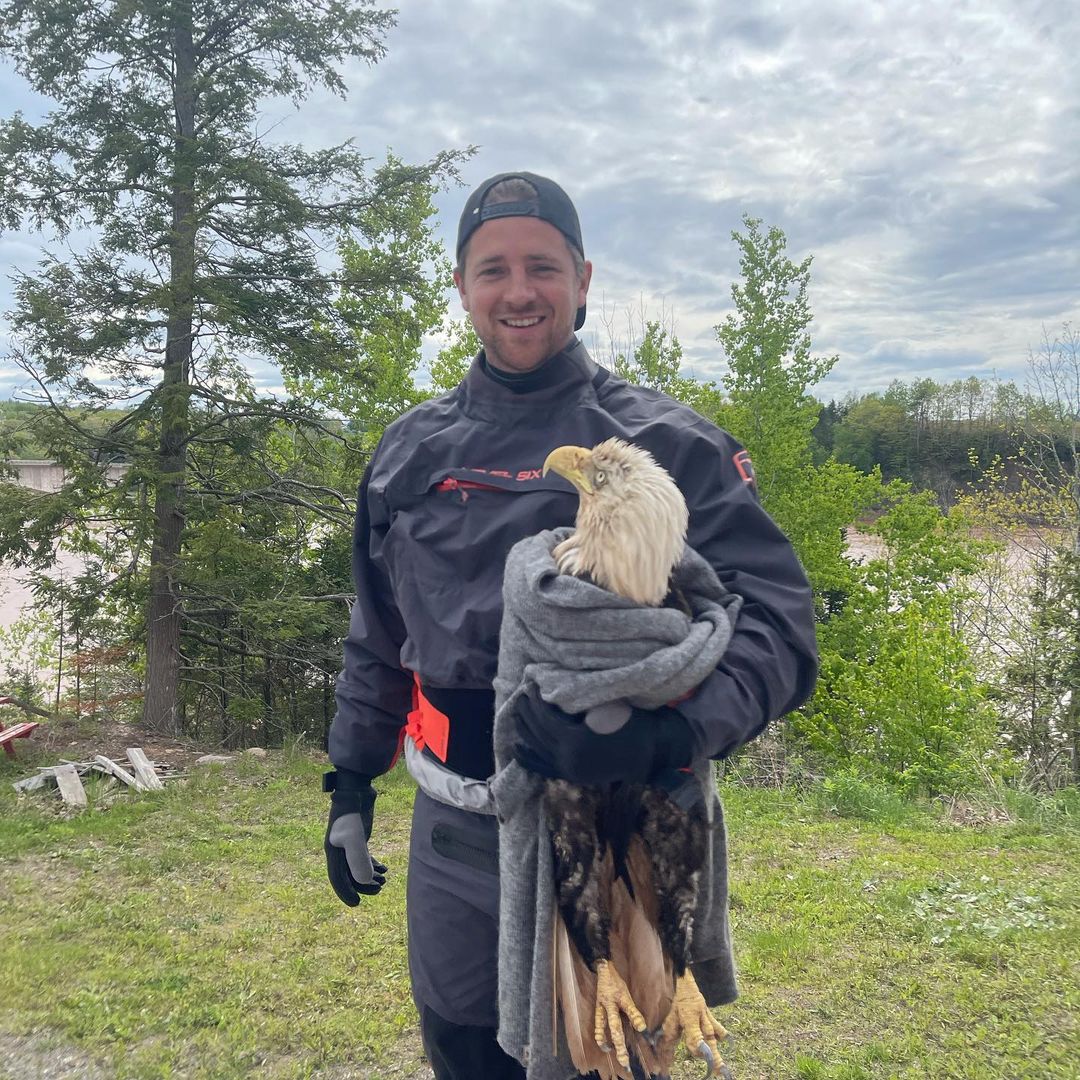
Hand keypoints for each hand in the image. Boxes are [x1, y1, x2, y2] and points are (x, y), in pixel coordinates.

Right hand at [324, 770, 386, 905]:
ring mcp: (349, 845)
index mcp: (333, 853)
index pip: (337, 879)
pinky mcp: (359, 838)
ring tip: (385, 880)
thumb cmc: (352, 813)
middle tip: (380, 889)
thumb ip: (358, 858)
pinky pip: (364, 858)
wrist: (355, 792)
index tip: (357, 904)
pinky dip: (374, 866)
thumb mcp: (355, 836)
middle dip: (364, 885)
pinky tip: (384, 869)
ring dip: (370, 877)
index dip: (346, 893)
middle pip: (349, 876)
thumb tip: (365, 881)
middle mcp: (339, 851)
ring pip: (357, 868)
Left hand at [512, 687, 695, 785]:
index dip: (535, 701)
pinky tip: (517, 749)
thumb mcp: (602, 708)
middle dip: (526, 714)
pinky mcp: (573, 776)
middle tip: (520, 696)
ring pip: (538, 750)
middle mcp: (568, 760)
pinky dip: (528, 759)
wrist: (649, 750)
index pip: (544, 719)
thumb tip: (550, 692)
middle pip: (537, 734)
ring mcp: (570, 771)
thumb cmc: (629, 723)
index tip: (530, 686)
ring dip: (525, 731)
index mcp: (575, 741)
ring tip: (518, 714)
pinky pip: (544, 768)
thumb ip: (575, 704)